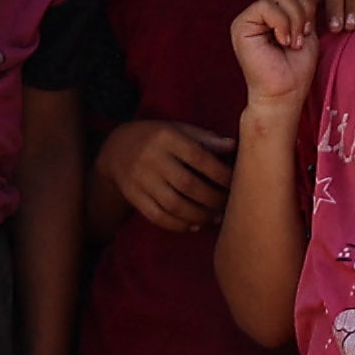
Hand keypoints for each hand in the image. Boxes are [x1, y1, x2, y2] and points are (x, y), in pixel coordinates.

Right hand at [103, 117, 231, 233]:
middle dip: (213, 199)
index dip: (220, 173)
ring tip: (216, 218)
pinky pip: (157, 216)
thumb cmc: (159, 138)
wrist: (118, 148)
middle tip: (229, 205)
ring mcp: (140, 179)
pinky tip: (195, 225)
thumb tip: (233, 146)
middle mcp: (151, 157)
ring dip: (199, 215)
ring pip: (173, 205)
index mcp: (166, 137)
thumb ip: (205, 138)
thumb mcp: (179, 129)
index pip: (199, 157)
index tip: (236, 184)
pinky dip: (179, 225)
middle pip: (187, 185)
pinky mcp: (133, 196)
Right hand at [228, 0, 326, 118]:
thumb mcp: (307, 27)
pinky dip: (283, 23)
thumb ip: (305, 3)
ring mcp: (248, 17)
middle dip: (304, 6)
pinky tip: (284, 42)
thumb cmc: (297, 68)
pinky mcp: (241, 25)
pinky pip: (267, 6)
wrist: (284, 94)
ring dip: (296, 18)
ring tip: (295, 42)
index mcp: (274, 9)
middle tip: (305, 33)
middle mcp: (259, 10)